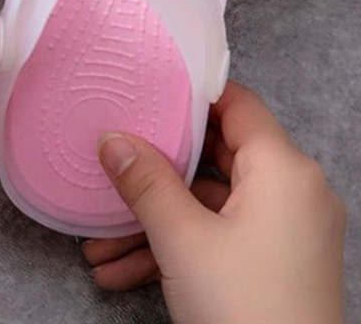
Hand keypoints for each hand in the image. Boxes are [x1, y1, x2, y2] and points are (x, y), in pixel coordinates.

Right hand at [82, 81, 345, 323]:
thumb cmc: (246, 309)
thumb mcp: (182, 239)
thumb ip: (145, 181)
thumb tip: (112, 139)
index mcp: (283, 170)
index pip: (236, 104)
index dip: (189, 94)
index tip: (145, 90)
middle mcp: (292, 192)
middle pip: (214, 158)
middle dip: (154, 172)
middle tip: (112, 163)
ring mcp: (284, 231)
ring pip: (207, 206)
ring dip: (153, 222)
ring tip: (99, 244)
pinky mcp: (274, 263)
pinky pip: (218, 238)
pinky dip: (175, 249)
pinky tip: (120, 271)